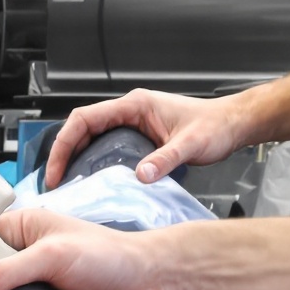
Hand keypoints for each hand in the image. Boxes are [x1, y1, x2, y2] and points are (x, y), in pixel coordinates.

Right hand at [43, 89, 250, 188]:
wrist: (234, 124)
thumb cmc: (216, 126)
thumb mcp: (191, 145)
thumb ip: (166, 159)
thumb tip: (140, 176)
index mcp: (135, 105)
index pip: (84, 119)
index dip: (64, 144)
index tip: (57, 171)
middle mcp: (129, 111)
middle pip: (81, 128)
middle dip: (62, 153)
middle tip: (55, 182)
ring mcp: (132, 122)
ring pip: (90, 136)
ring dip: (74, 157)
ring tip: (67, 183)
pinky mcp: (137, 134)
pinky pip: (104, 144)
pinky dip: (90, 160)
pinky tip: (90, 179)